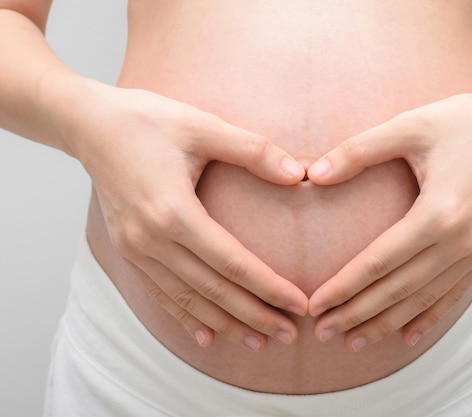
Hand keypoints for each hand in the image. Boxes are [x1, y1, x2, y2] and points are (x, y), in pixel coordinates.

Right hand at [66, 80, 307, 350]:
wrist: (88, 124)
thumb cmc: (148, 121)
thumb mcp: (202, 126)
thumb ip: (252, 150)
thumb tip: (298, 173)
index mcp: (173, 211)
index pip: (232, 262)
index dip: (268, 287)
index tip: (299, 305)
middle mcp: (151, 239)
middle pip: (212, 290)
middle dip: (253, 315)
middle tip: (288, 334)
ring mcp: (135, 249)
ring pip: (186, 299)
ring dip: (224, 323)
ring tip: (257, 341)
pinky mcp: (127, 250)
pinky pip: (160, 293)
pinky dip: (184, 317)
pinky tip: (205, 336)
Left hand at [307, 81, 471, 350]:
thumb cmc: (462, 121)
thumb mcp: (408, 126)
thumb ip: (358, 151)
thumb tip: (313, 175)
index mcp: (441, 211)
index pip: (380, 261)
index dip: (344, 286)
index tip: (314, 305)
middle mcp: (463, 240)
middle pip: (400, 289)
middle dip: (357, 313)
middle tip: (322, 332)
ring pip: (425, 299)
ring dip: (387, 322)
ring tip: (354, 340)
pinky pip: (455, 294)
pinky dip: (429, 317)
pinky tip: (407, 336)